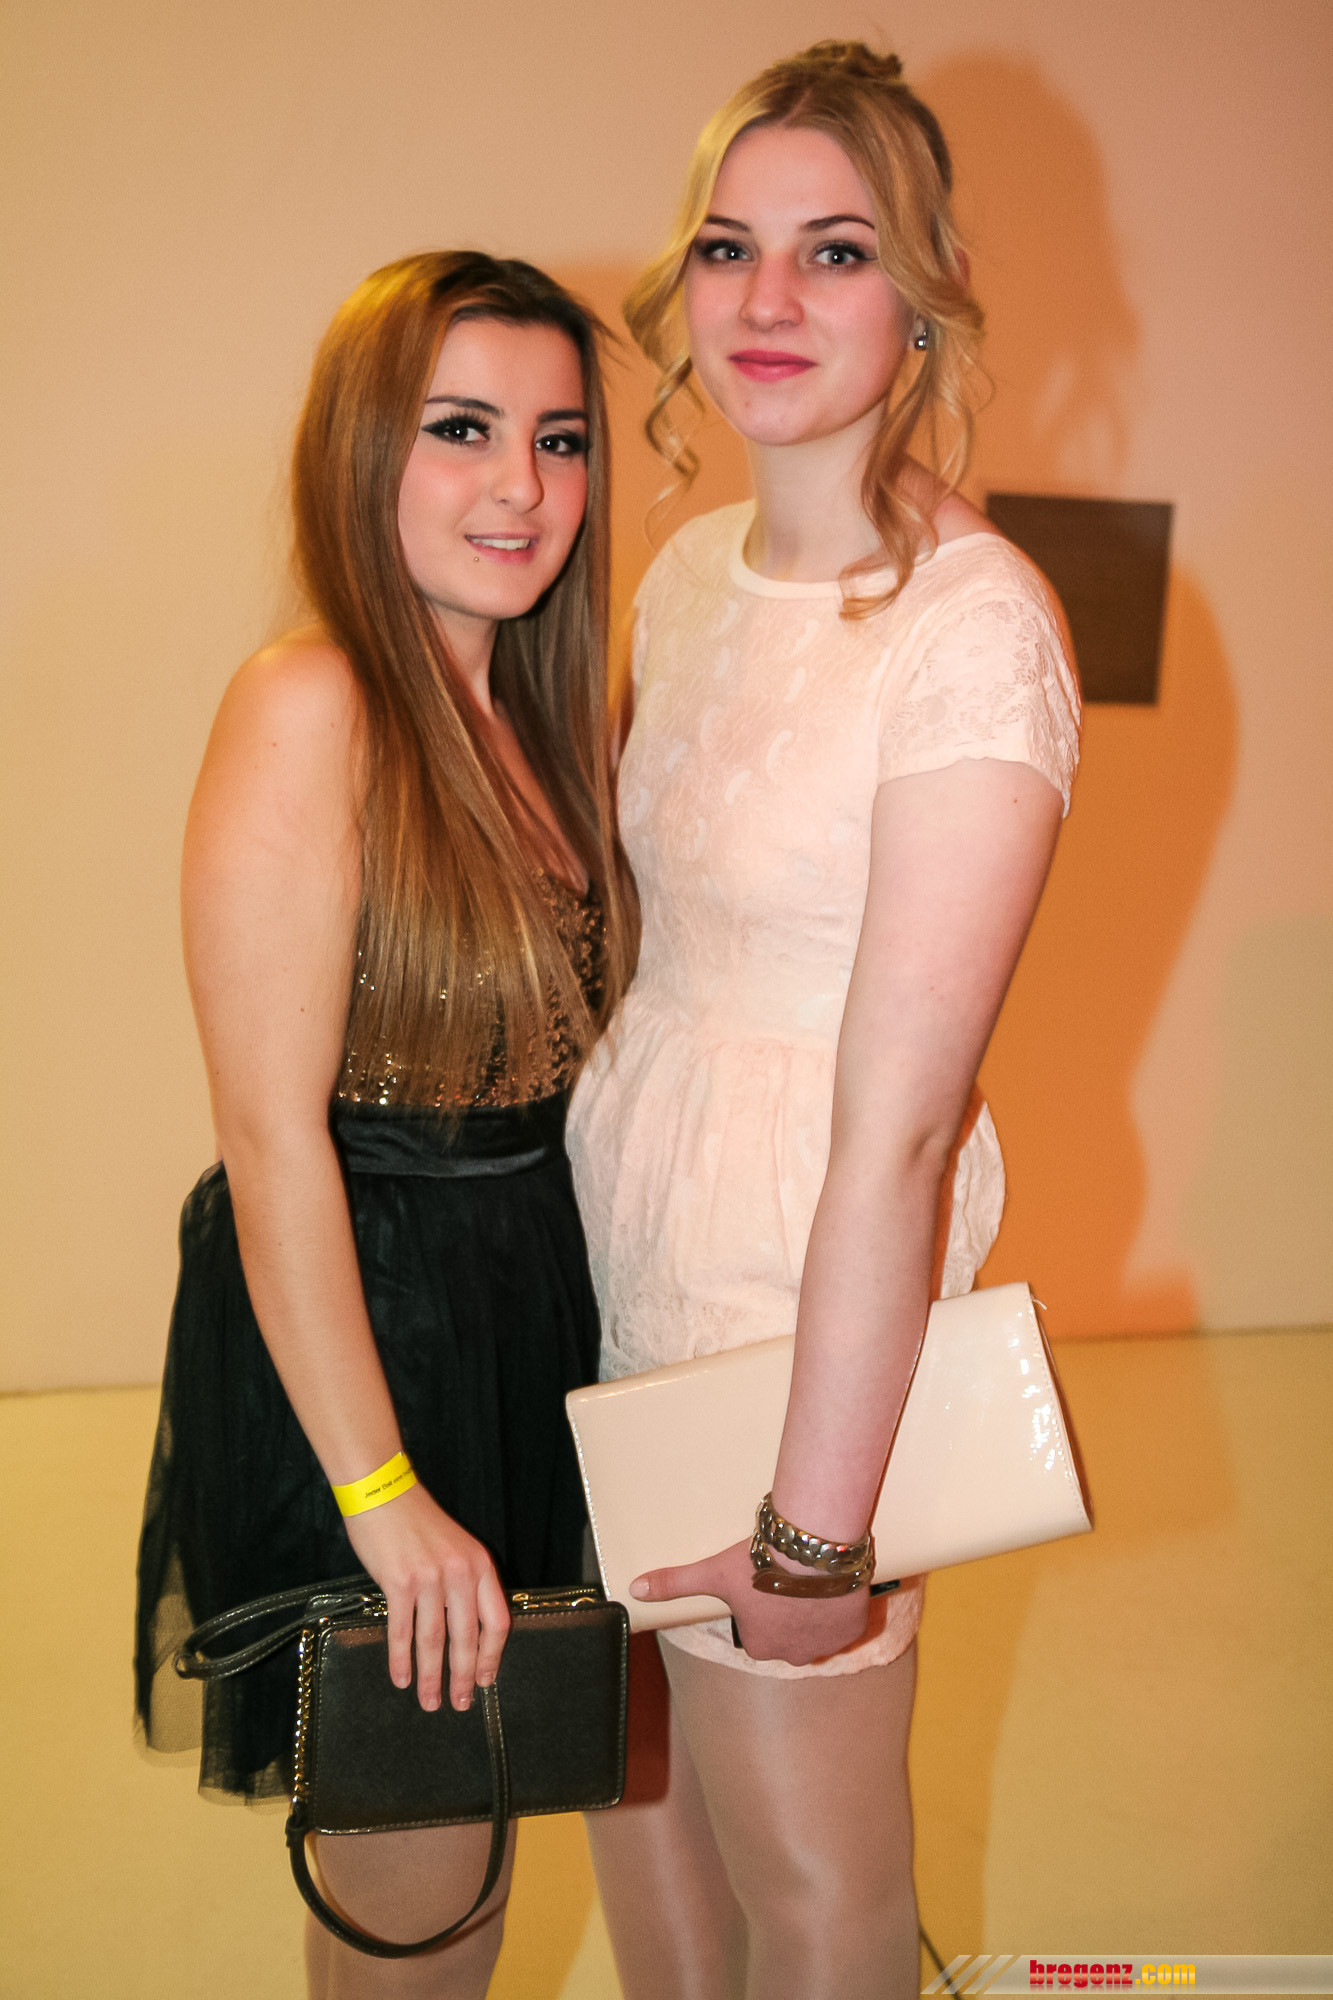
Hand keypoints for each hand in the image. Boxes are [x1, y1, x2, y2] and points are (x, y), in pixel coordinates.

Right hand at [343, 1483, 509, 1713]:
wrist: (383, 1491)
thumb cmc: (417, 1521)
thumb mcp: (455, 1547)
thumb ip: (463, 1583)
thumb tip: (463, 1630)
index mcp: (479, 1565)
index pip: (497, 1621)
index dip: (492, 1656)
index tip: (487, 1680)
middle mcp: (460, 1573)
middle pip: (467, 1638)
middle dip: (464, 1677)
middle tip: (460, 1704)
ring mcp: (430, 1578)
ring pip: (434, 1641)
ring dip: (431, 1677)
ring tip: (429, 1702)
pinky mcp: (400, 1582)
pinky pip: (402, 1630)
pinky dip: (401, 1659)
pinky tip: (401, 1679)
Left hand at [630, 1538, 870, 1665]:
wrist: (811, 1550)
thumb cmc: (759, 1564)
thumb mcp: (712, 1573)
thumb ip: (675, 1583)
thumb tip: (634, 1590)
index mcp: (759, 1647)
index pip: (757, 1629)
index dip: (760, 1602)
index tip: (763, 1580)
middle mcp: (794, 1655)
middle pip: (790, 1631)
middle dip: (789, 1609)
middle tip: (788, 1575)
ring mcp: (827, 1645)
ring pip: (819, 1628)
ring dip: (816, 1608)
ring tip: (811, 1575)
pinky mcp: (854, 1630)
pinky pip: (847, 1622)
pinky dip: (843, 1606)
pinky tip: (833, 1583)